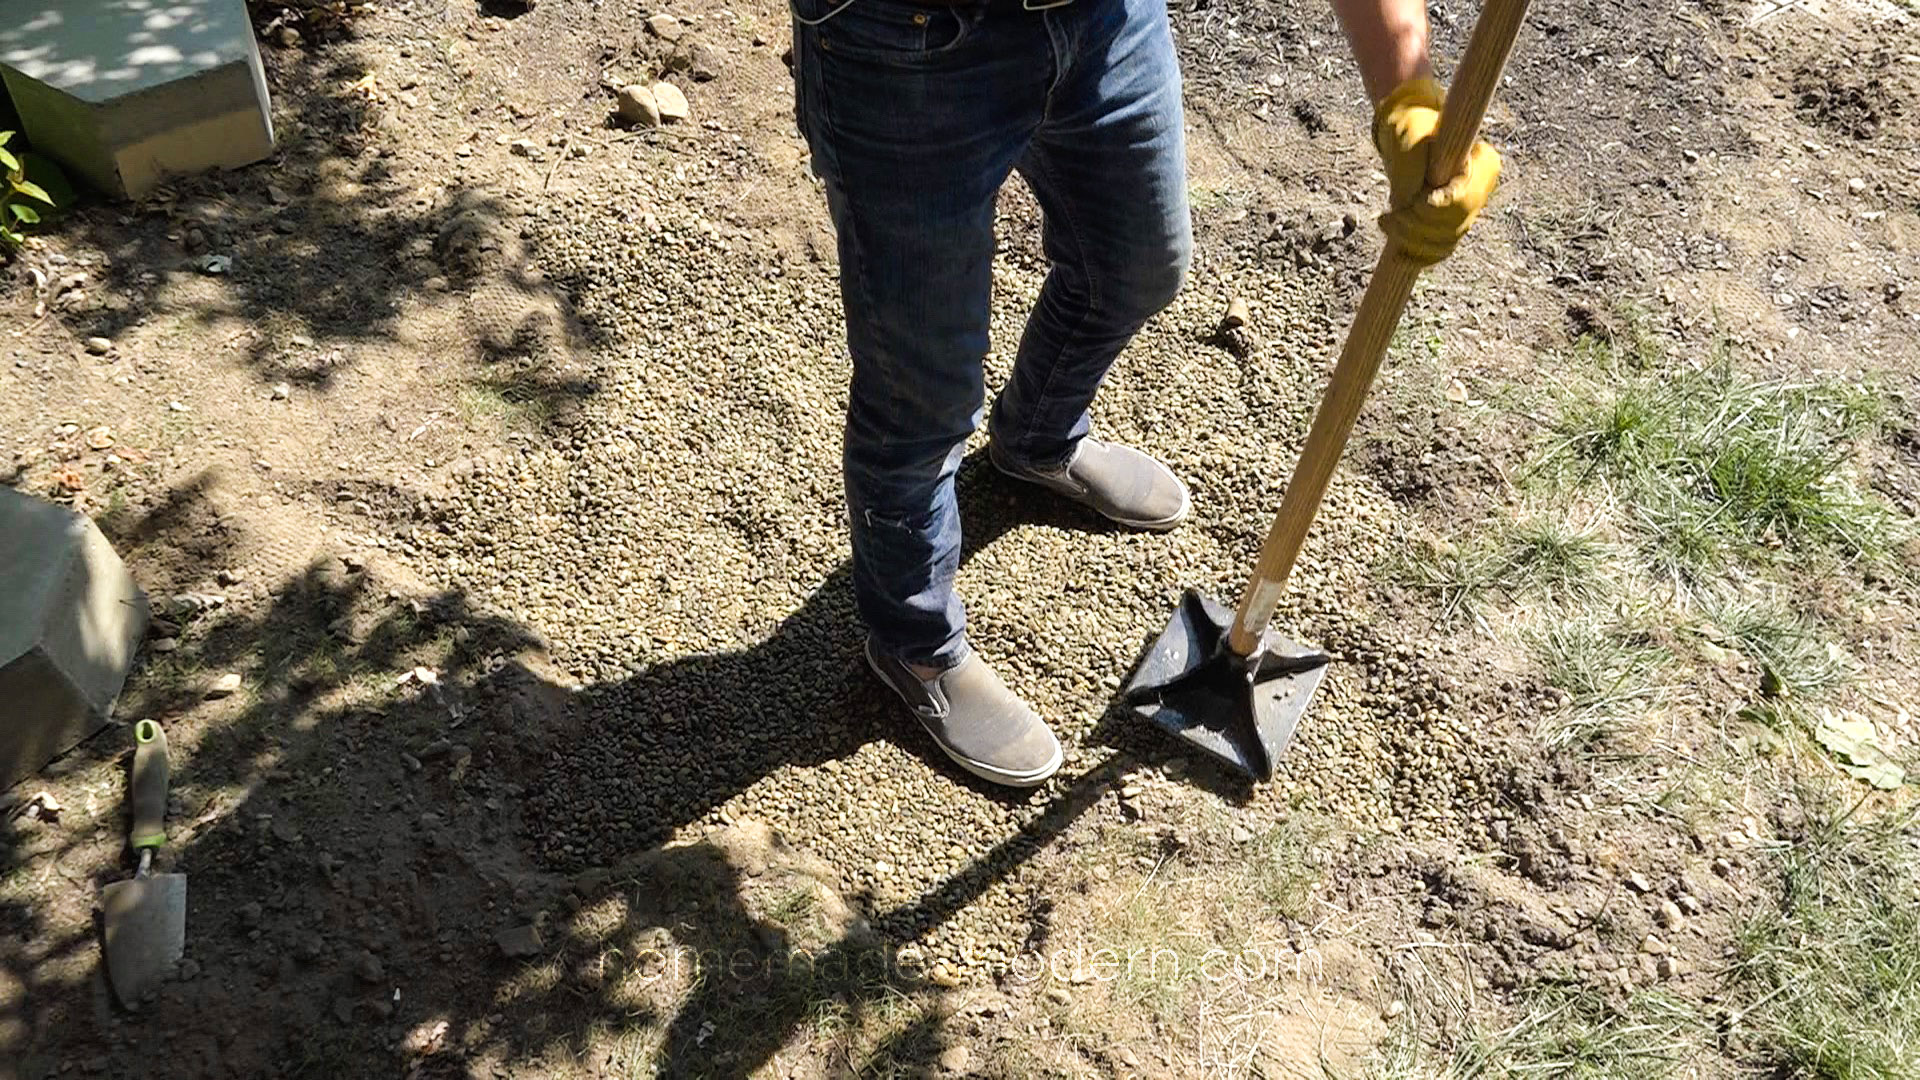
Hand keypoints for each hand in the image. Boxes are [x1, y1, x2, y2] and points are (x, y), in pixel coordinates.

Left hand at [1372, 76, 1502, 265]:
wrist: (1409, 134)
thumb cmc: (1411, 128)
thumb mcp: (1410, 135)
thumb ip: (1412, 166)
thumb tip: (1407, 203)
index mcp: (1484, 164)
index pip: (1464, 201)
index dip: (1438, 210)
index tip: (1415, 203)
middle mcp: (1482, 190)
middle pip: (1454, 227)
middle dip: (1416, 227)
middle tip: (1388, 216)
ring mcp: (1469, 210)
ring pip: (1444, 243)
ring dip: (1410, 241)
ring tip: (1386, 222)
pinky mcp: (1452, 224)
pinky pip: (1440, 251)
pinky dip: (1418, 254)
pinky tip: (1397, 248)